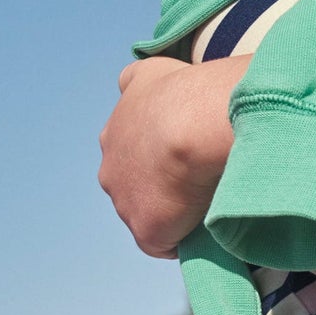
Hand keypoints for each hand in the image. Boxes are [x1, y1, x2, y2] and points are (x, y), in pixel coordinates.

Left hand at [98, 55, 244, 256]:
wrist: (192, 125)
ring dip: (172, 211)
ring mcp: (126, 203)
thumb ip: (136, 80)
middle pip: (136, 186)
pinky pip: (164, 243)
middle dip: (161, 185)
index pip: (132, 153)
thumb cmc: (182, 94)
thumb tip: (130, 84)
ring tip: (205, 202)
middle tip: (197, 178)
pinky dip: (181, 237)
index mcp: (114, 135)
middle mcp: (111, 170)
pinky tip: (203, 225)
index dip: (157, 156)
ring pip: (149, 214)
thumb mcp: (149, 71)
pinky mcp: (146, 231)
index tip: (183, 155)